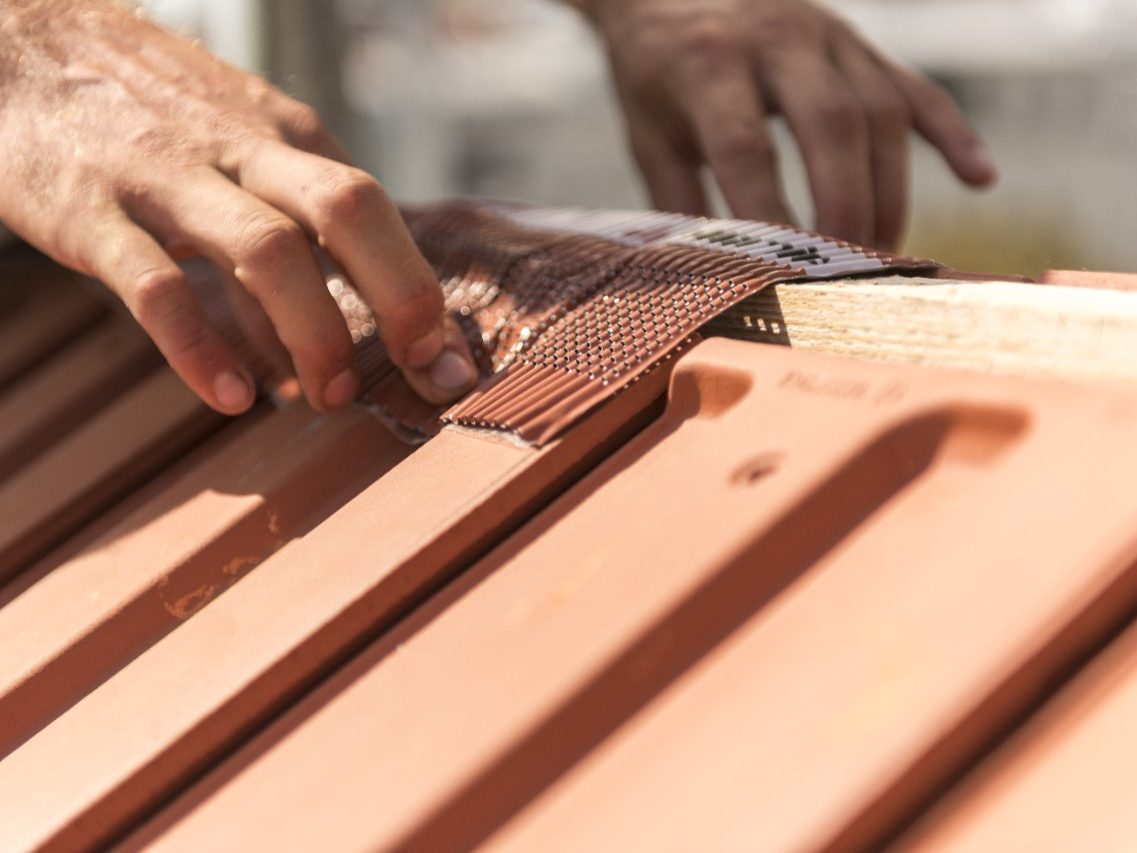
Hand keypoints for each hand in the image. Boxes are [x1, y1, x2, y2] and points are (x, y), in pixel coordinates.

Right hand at [0, 2, 476, 413]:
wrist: (14, 46)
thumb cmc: (147, 117)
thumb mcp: (237, 151)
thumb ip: (286, 236)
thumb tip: (332, 340)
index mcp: (285, 135)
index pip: (377, 211)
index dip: (423, 290)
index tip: (449, 361)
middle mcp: (240, 148)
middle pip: (350, 211)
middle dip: (402, 297)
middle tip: (420, 372)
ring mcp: (165, 177)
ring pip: (267, 251)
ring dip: (315, 333)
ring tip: (330, 396)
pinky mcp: (89, 213)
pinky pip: (155, 289)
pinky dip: (200, 349)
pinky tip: (233, 397)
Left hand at [576, 0, 996, 248]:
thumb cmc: (658, 77)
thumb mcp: (650, 138)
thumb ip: (679, 206)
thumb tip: (706, 281)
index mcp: (709, 64)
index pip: (748, 146)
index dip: (769, 213)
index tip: (781, 271)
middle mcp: (776, 37)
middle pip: (832, 121)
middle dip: (847, 204)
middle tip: (850, 267)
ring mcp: (828, 34)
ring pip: (882, 109)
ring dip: (890, 189)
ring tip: (883, 252)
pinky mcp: (861, 43)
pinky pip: (916, 87)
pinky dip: (952, 134)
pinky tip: (980, 178)